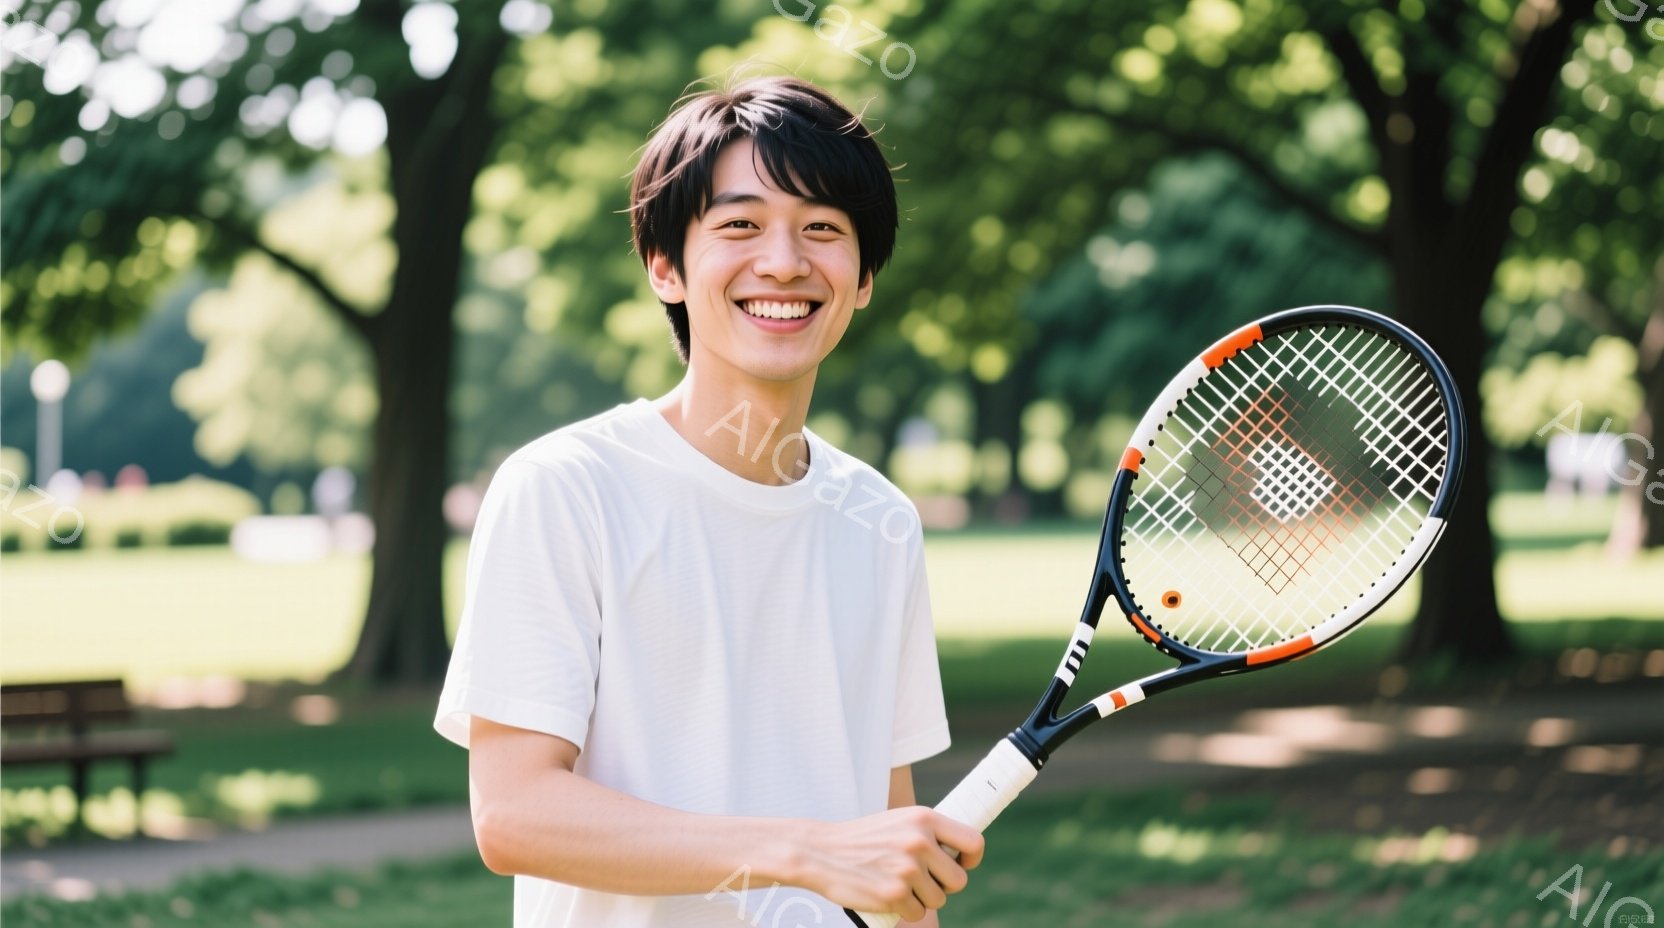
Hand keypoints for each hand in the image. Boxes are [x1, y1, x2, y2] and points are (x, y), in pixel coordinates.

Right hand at [799, 807, 984, 922]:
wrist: (819, 852)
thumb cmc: (861, 840)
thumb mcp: (898, 822)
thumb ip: (927, 833)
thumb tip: (959, 854)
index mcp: (924, 818)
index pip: (974, 841)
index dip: (971, 859)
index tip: (961, 865)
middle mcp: (919, 841)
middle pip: (958, 880)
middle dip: (942, 886)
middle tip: (920, 880)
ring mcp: (907, 868)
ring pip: (938, 899)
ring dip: (921, 898)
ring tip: (896, 883)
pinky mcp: (894, 894)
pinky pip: (917, 912)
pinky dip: (904, 909)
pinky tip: (885, 894)